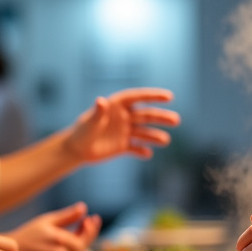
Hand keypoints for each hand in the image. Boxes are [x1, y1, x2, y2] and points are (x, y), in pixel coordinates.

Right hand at [7, 202, 100, 250]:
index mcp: (59, 239)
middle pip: (80, 250)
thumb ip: (68, 216)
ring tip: (62, 240)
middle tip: (80, 227)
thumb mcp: (47, 221)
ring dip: (71, 250)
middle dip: (81, 239)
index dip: (91, 231)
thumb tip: (83, 208)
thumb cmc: (27, 235)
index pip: (84, 240)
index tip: (93, 221)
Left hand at [62, 88, 179, 163]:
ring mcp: (125, 131)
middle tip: (176, 120)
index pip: (137, 98)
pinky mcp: (123, 146)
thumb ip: (98, 113)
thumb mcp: (89, 122)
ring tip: (165, 141)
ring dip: (155, 136)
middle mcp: (123, 117)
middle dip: (161, 117)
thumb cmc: (81, 132)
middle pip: (145, 115)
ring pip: (144, 132)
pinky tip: (147, 154)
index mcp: (116, 106)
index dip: (153, 96)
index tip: (169, 97)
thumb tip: (101, 101)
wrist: (76, 150)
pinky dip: (142, 150)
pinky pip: (136, 147)